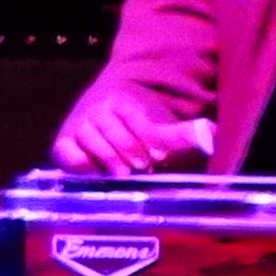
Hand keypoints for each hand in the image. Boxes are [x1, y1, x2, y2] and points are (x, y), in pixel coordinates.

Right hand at [52, 87, 217, 175]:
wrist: (100, 112)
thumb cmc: (134, 125)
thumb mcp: (157, 125)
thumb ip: (181, 133)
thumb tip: (212, 133)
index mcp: (122, 101)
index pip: (136, 118)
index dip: (148, 137)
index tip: (159, 155)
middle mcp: (97, 110)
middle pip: (114, 130)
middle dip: (130, 149)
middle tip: (144, 165)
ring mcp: (78, 126)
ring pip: (92, 140)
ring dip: (109, 158)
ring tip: (125, 173)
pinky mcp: (63, 144)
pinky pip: (67, 152)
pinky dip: (80, 164)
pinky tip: (96, 174)